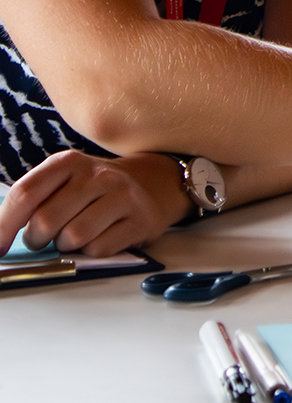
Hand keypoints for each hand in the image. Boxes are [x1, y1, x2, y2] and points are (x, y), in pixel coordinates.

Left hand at [0, 151, 191, 257]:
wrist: (154, 184)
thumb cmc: (96, 189)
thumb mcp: (64, 181)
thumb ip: (35, 200)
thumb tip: (0, 235)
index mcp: (69, 162)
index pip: (25, 194)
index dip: (2, 226)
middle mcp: (97, 175)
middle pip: (46, 221)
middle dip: (37, 239)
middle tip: (43, 238)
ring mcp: (122, 196)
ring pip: (73, 237)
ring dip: (67, 246)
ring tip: (75, 236)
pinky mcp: (140, 220)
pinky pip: (100, 249)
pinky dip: (93, 252)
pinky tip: (101, 237)